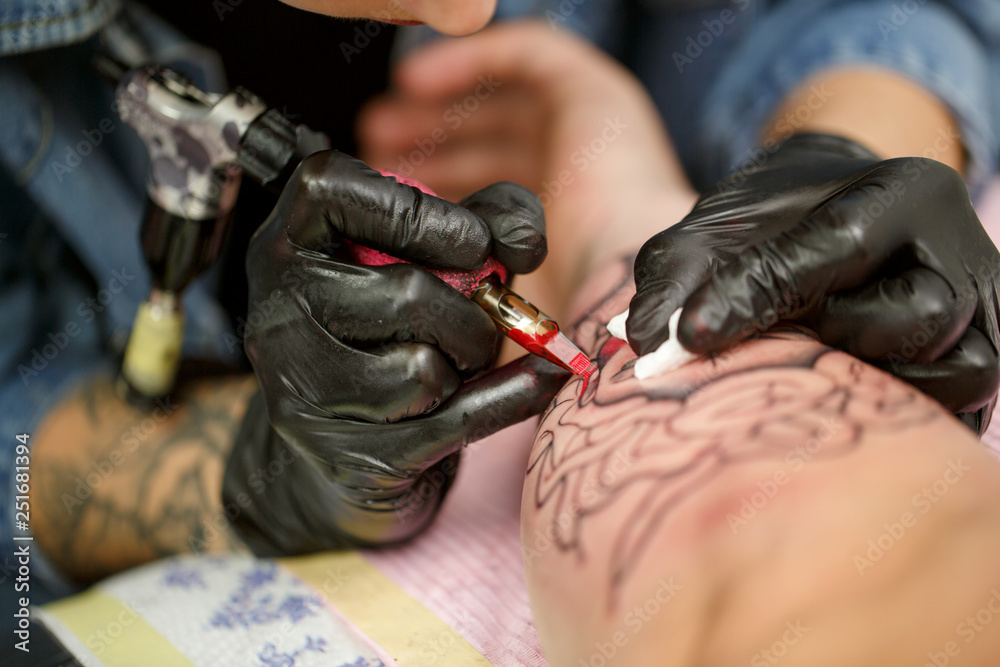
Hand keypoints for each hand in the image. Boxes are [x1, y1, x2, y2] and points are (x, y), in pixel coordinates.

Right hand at [227, 149, 565, 552]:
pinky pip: (455, 420)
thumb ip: (487, 220)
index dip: (416, 210)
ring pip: (424, 368)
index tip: (473, 243)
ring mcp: (304, 392)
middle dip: (472, 312)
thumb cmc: (394, 335)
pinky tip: (533, 382)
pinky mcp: (347, 458)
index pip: (329, 188)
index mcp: (289, 244)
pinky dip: (508, 397)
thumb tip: (525, 241)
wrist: (340, 459)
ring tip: (457, 361)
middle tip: (478, 320)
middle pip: (407, 294)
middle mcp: (278, 314)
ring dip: (469, 362)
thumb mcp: (432, 259)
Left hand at [359, 20, 696, 304]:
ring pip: (501, 98)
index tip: (384, 193)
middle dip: (428, 144)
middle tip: (374, 152)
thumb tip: (406, 317)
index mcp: (559, 222)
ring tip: (380, 124)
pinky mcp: (593, 92)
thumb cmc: (565, 315)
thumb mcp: (493, 312)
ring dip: (438, 106)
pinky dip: (468, 60)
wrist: (617, 294)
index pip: (489, 189)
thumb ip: (460, 303)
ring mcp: (587, 130)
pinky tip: (415, 81)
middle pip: (491, 141)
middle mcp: (575, 172)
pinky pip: (524, 52)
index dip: (435, 184)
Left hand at [628, 134, 999, 432]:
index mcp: (902, 191)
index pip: (835, 247)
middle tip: (768, 343)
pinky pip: (962, 401)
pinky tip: (844, 388)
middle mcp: (960, 247)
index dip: (757, 297)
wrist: (832, 222)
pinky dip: (898, 404)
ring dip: (864, 378)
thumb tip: (643, 341)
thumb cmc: (769, 227)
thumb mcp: (712, 230)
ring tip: (813, 358)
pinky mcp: (989, 354)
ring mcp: (986, 306)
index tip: (686, 338)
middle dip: (820, 342)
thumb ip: (674, 271)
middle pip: (905, 317)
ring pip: (949, 368)